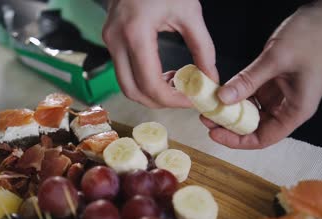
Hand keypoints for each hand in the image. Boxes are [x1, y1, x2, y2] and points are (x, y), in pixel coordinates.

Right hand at [103, 0, 218, 107]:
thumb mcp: (189, 13)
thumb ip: (203, 48)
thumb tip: (211, 78)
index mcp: (136, 34)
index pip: (151, 84)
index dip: (172, 100)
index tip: (191, 100)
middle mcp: (116, 41)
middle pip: (132, 92)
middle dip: (159, 102)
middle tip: (182, 98)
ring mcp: (109, 41)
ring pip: (125, 85)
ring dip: (149, 92)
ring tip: (175, 84)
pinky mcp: (110, 40)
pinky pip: (124, 71)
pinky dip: (143, 80)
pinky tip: (163, 73)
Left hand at [201, 0, 321, 148]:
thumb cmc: (315, 37)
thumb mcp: (276, 60)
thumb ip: (248, 81)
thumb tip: (222, 98)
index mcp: (295, 110)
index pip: (263, 138)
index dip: (237, 140)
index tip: (215, 134)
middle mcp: (287, 106)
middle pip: (254, 126)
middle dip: (228, 125)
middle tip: (206, 118)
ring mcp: (280, 94)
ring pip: (250, 111)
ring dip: (230, 110)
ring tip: (209, 104)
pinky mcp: (273, 81)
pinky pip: (250, 94)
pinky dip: (235, 94)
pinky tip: (221, 91)